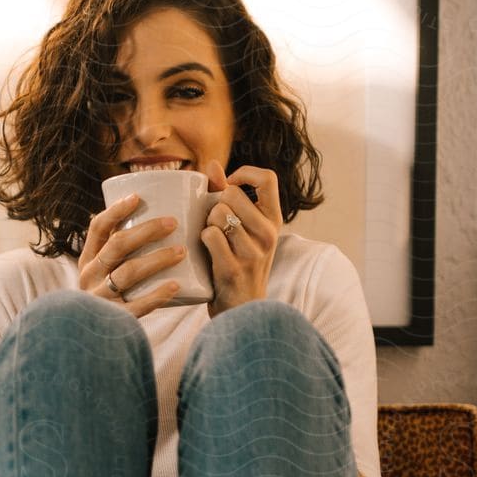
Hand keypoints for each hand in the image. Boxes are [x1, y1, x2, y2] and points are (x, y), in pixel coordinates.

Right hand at [77, 191, 187, 317]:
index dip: (116, 210)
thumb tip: (156, 219)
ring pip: (128, 272)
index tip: (137, 197)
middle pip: (117, 246)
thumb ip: (120, 254)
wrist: (93, 342)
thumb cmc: (110, 298)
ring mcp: (100, 299)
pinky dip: (157, 294)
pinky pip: (137, 305)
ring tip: (182, 251)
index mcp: (87, 260)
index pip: (97, 228)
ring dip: (157, 258)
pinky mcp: (114, 320)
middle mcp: (89, 277)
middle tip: (173, 223)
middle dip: (147, 231)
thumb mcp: (104, 275)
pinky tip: (176, 285)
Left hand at [201, 158, 283, 318]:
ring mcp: (253, 252)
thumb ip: (227, 195)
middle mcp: (269, 234)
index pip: (268, 177)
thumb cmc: (239, 263)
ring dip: (207, 222)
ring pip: (218, 212)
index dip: (244, 173)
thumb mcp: (243, 230)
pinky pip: (210, 235)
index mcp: (273, 220)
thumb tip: (211, 165)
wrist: (242, 311)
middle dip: (216, 203)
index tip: (229, 185)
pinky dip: (202, 239)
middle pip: (232, 193)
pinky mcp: (233, 268)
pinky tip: (207, 250)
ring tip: (213, 238)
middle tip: (216, 222)